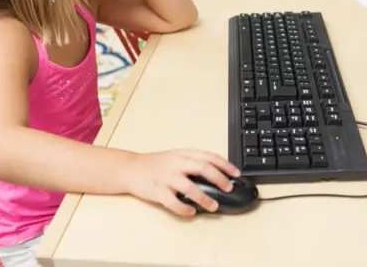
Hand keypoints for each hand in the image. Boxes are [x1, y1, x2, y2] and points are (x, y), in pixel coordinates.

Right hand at [122, 149, 240, 215]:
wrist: (131, 168)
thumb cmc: (156, 163)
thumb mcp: (176, 156)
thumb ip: (194, 162)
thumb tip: (217, 173)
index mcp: (183, 154)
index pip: (209, 156)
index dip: (225, 164)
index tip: (236, 173)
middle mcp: (176, 164)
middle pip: (202, 168)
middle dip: (219, 178)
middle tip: (229, 188)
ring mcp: (166, 177)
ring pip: (189, 187)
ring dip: (204, 197)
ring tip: (213, 206)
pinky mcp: (157, 191)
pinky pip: (173, 202)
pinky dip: (184, 208)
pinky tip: (192, 211)